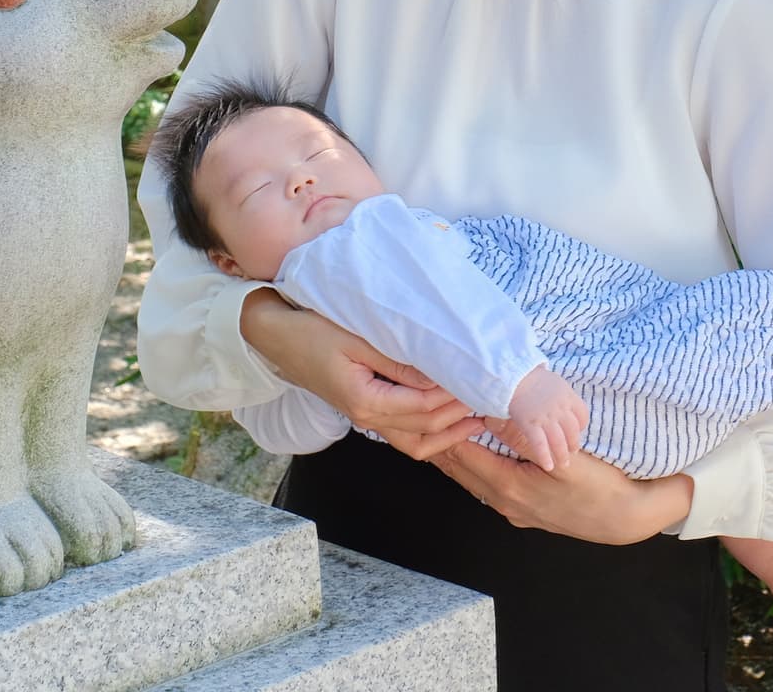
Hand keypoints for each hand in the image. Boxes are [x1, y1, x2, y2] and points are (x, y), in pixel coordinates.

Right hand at [240, 290, 483, 458]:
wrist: (276, 336)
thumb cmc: (313, 331)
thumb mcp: (357, 340)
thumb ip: (398, 360)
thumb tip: (439, 372)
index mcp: (367, 402)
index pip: (425, 409)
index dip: (457, 398)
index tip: (486, 382)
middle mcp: (368, 418)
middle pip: (427, 428)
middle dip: (462, 416)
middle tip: (495, 399)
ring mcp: (367, 418)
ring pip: (417, 440)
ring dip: (451, 430)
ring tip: (483, 414)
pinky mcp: (367, 409)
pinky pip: (405, 432)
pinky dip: (432, 430)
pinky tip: (452, 416)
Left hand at [433, 441, 692, 543]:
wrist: (624, 519)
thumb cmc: (599, 486)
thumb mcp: (565, 459)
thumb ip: (527, 438)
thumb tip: (492, 415)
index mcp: (510, 487)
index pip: (462, 456)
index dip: (444, 431)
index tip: (431, 406)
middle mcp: (505, 502)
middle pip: (460, 470)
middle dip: (439, 444)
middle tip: (421, 417)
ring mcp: (515, 510)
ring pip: (472, 480)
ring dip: (455, 456)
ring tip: (437, 432)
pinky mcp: (526, 511)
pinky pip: (487, 487)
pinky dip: (473, 467)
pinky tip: (474, 456)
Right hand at [489, 365, 588, 471]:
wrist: (513, 375)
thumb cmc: (530, 377)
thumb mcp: (553, 382)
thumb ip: (560, 395)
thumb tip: (562, 406)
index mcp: (567, 395)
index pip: (582, 414)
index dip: (581, 426)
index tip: (577, 432)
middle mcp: (560, 408)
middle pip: (572, 431)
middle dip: (573, 444)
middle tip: (572, 452)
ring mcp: (546, 417)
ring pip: (559, 442)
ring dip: (562, 455)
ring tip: (563, 464)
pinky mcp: (531, 424)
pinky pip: (541, 445)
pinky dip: (545, 457)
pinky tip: (548, 466)